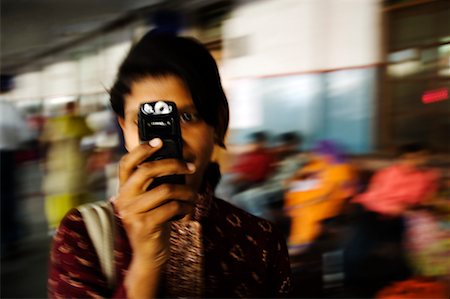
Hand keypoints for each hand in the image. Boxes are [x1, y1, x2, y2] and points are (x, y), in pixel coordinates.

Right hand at [114, 138, 196, 266]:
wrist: (148, 255)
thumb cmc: (153, 223)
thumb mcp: (149, 202)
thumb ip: (154, 185)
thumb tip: (176, 163)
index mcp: (123, 190)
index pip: (127, 163)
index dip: (142, 150)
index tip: (160, 141)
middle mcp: (123, 199)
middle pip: (148, 171)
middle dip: (173, 164)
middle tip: (190, 167)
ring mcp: (132, 212)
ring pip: (166, 189)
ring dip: (186, 191)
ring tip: (193, 196)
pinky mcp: (144, 225)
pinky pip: (172, 207)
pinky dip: (185, 207)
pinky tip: (187, 210)